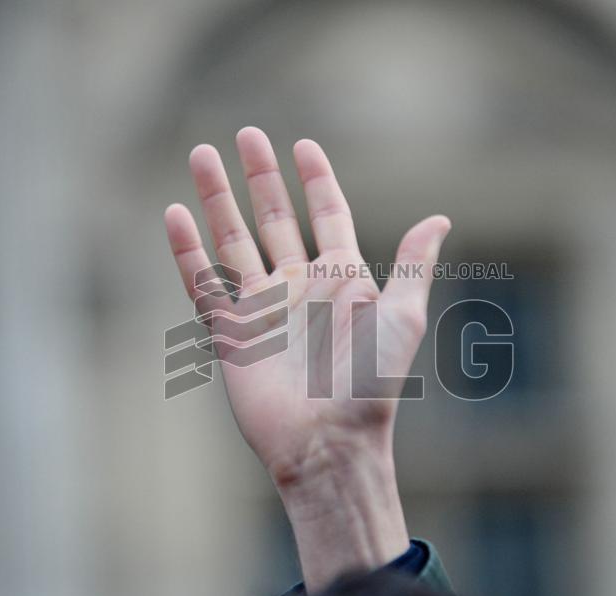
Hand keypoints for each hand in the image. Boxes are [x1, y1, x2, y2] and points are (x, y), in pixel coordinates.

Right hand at [164, 127, 450, 589]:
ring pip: (234, 240)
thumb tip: (440, 217)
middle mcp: (300, 288)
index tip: (302, 145)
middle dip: (260, 177)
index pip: (326, 215)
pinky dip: (187, 249)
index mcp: (342, 281)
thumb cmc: (372, 383)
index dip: (315, 180)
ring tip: (200, 154)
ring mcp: (263, 309)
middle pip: (275, 218)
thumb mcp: (403, 316)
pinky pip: (203, 282)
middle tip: (245, 133)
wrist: (329, 441)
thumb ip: (414, 265)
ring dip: (217, 198)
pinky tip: (174, 214)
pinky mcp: (231, 333)